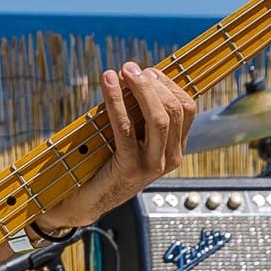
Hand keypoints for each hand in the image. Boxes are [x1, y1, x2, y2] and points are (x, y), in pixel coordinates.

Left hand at [40, 62, 196, 231]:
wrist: (83, 202)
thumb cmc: (103, 165)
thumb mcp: (128, 138)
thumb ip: (137, 115)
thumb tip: (134, 76)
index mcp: (174, 149)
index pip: (187, 108)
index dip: (169, 84)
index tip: (147, 71)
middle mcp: (169, 158)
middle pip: (175, 109)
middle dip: (154, 82)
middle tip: (130, 68)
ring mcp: (152, 166)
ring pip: (159, 118)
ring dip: (141, 89)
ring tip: (122, 71)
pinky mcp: (130, 168)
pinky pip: (126, 127)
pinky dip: (116, 100)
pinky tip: (108, 82)